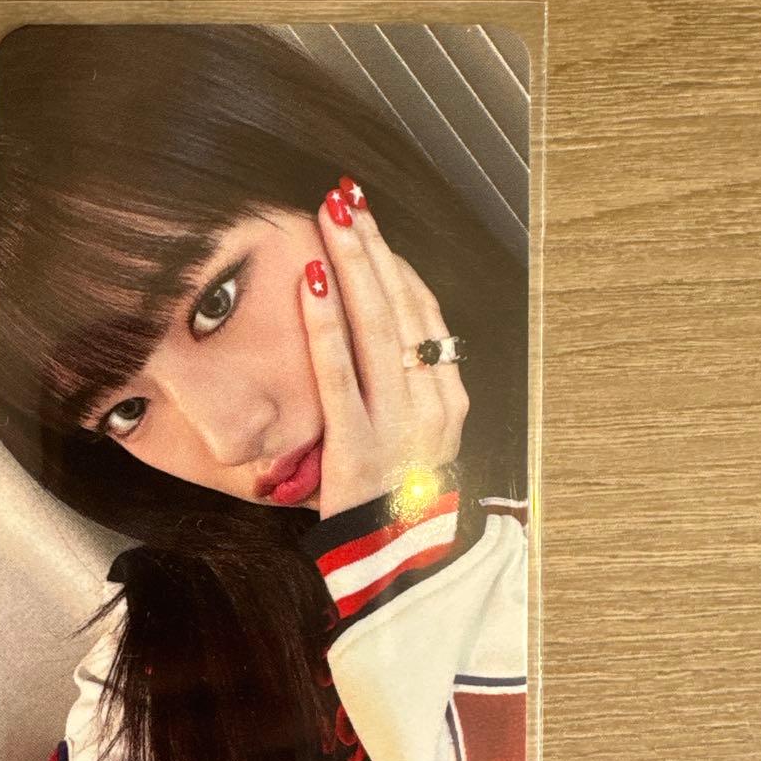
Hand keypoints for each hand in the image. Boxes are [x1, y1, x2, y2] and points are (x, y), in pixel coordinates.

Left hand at [300, 178, 469, 519]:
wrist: (398, 563)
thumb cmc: (398, 495)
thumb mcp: (417, 434)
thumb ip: (405, 385)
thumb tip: (374, 327)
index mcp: (448, 395)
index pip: (424, 313)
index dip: (396, 264)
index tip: (369, 225)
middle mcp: (433, 401)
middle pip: (404, 306)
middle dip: (374, 246)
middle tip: (347, 197)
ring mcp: (400, 422)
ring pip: (379, 328)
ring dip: (356, 265)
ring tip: (333, 218)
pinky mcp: (360, 445)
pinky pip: (340, 375)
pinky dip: (326, 327)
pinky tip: (312, 283)